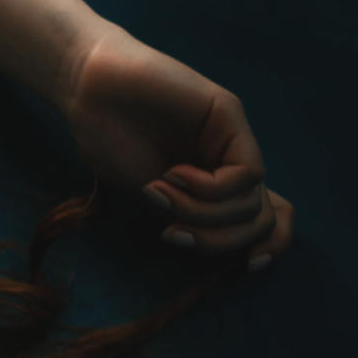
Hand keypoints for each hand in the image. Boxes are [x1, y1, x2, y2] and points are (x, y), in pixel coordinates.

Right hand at [61, 26, 294, 269]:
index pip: (267, 219)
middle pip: (260, 220)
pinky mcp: (230, 115)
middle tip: (172, 233)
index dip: (270, 248)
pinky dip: (208, 189)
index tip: (245, 269)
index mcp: (214, 183)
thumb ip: (187, 217)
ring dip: (202, 214)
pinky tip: (172, 175)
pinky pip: (245, 175)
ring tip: (160, 194)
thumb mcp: (151, 197)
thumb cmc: (107, 139)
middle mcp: (230, 161)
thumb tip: (223, 245)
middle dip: (219, 241)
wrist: (88, 89)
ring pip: (252, 204)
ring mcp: (233, 138)